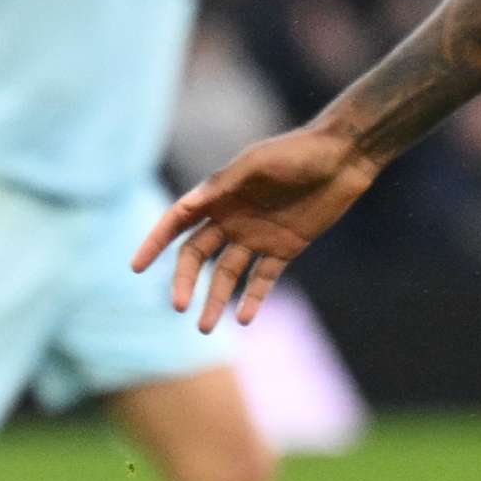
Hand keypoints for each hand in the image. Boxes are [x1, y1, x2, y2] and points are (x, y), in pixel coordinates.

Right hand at [133, 123, 380, 331]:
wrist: (343, 156)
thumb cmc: (297, 152)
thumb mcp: (257, 164)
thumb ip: (223, 185)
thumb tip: (187, 205)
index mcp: (218, 195)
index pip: (177, 222)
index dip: (155, 243)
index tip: (137, 267)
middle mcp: (231, 218)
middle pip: (197, 255)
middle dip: (186, 281)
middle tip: (179, 306)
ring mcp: (257, 236)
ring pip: (227, 274)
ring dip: (215, 300)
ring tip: (205, 328)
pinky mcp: (284, 248)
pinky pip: (262, 279)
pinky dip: (252, 299)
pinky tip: (243, 319)